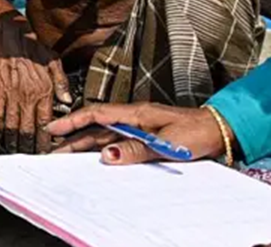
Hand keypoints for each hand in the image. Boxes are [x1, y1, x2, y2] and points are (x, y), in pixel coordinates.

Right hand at [0, 15, 72, 153]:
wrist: (11, 37)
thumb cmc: (34, 48)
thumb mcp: (55, 61)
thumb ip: (62, 82)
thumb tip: (67, 100)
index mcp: (44, 90)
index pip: (46, 122)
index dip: (45, 139)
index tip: (46, 149)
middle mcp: (28, 96)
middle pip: (28, 129)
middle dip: (29, 147)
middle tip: (31, 156)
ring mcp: (11, 95)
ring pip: (12, 126)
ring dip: (14, 142)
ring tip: (16, 151)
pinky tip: (0, 136)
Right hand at [47, 102, 230, 164]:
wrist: (217, 130)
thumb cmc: (196, 132)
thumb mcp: (165, 143)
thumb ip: (135, 150)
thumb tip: (107, 155)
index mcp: (137, 114)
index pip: (97, 114)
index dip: (73, 121)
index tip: (54, 128)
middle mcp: (135, 118)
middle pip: (96, 127)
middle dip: (73, 137)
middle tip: (53, 150)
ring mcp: (140, 126)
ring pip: (105, 135)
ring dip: (85, 144)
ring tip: (66, 155)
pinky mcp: (146, 135)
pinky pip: (118, 140)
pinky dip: (103, 148)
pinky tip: (96, 156)